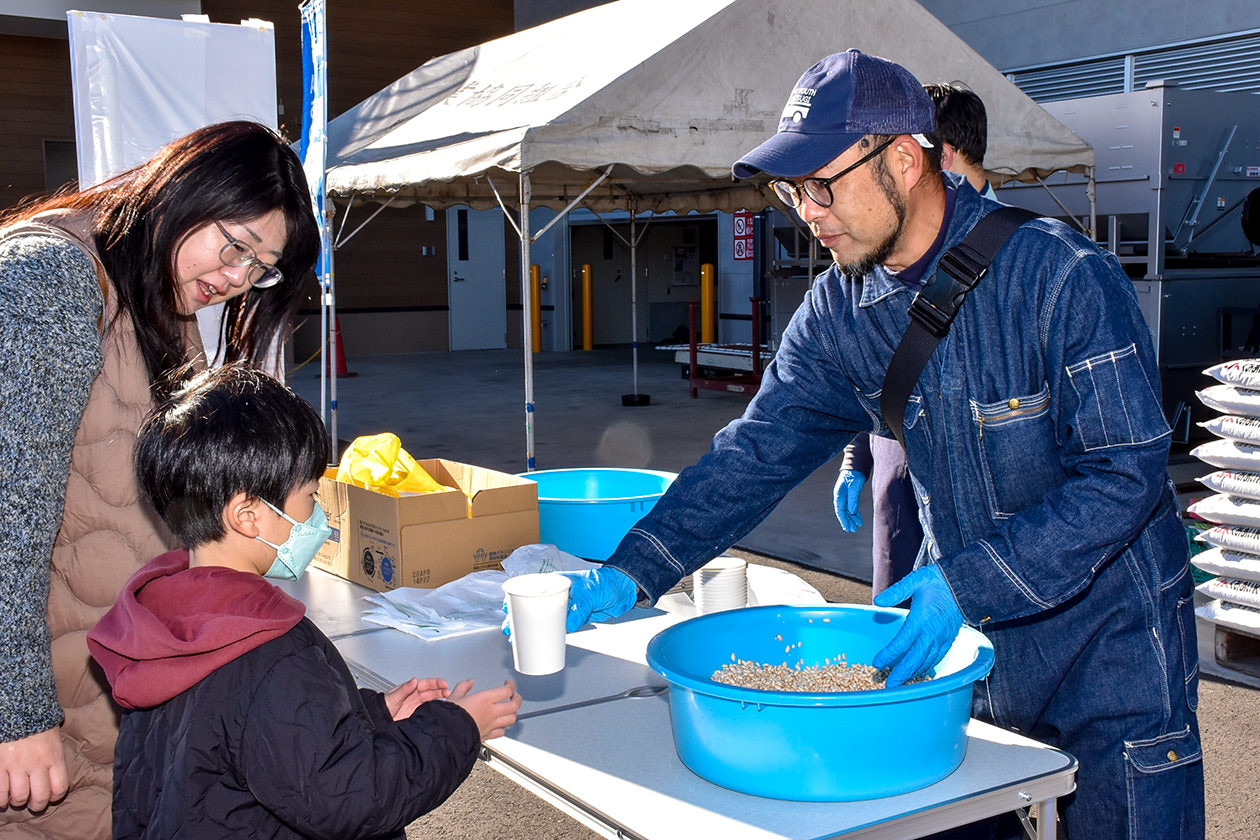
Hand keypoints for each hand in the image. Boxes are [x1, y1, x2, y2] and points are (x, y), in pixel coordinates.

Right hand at [0, 727, 67, 811]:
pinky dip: (1, 800)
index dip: (55, 797)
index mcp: (54, 756)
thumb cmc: (37, 723)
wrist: (16, 709)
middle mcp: (36, 764)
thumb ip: (53, 756)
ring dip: (18, 802)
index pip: (60, 787)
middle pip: (40, 796)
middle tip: (34, 805)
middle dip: (37, 805)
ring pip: (19, 797)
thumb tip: (54, 774)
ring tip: (16, 800)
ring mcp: (16, 766)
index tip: (50, 797)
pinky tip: (2, 799)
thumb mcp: (53, 737)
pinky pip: (0, 792)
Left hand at [384, 677, 449, 720]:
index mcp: (409, 689)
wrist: (378, 720)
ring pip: (431, 699)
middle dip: (440, 690)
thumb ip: (404, 689)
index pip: (425, 684)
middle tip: (448, 691)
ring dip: (439, 698)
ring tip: (448, 698)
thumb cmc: (383, 706)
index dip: (435, 683)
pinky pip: (428, 709)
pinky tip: (440, 708)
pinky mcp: (416, 714)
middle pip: (430, 691)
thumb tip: (414, 680)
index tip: (443, 683)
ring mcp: (416, 705)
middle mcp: (414, 696)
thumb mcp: (393, 696)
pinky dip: (435, 708)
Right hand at [448, 679, 521, 740]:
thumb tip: (468, 683)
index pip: (507, 690)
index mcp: (485, 699)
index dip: (511, 685)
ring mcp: (491, 725)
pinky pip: (501, 731)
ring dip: (513, 713)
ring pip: (511, 719)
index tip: (508, 683)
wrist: (446, 735)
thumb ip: (463, 687)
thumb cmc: (449, 717)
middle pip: (514, 705)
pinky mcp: (487, 735)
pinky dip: (504, 727)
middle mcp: (491, 712)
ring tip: (511, 709)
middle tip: (514, 695)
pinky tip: (501, 724)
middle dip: (517, 698)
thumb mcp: (454, 696)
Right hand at [502, 567, 638, 635]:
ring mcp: (564, 607)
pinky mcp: (573, 618)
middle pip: (531, 606)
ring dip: (528, 629)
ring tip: (516, 640)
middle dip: (517, 618)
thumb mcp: (590, 593)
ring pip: (541, 618)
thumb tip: (567, 625)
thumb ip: (579, 609)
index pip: (530, 588)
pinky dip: (546, 635)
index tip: (506, 608)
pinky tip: (538, 642)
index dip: (515, 597)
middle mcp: (557, 594)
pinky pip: (555, 627)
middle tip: (508, 630)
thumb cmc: (605, 583)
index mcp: (556, 582)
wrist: (623, 590)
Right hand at [833, 470, 865, 531]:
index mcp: (839, 494)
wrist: (857, 464)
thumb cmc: (855, 474)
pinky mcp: (851, 494)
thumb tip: (852, 512)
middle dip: (848, 521)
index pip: (840, 510)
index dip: (843, 520)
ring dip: (852, 518)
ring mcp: (845, 495)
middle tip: (853, 530)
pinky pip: (851, 506)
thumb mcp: (854, 487)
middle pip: (843, 512)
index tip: (847, 528)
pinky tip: (858, 518)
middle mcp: (841, 496)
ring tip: (857, 526)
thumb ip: (853, 499)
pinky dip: (855, 512)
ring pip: (848, 510)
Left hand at [872, 565, 964, 686]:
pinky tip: (920, 671)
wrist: (964, 584)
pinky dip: (927, 667)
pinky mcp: (949, 639)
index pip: (902, 642)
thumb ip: (896, 591)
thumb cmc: (938, 581)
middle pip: (915, 659)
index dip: (889, 655)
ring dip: (913, 673)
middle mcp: (932, 633)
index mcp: (921, 620)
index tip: (877, 663)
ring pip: (927, 661)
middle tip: (889, 685)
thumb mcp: (915, 580)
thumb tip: (878, 601)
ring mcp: (942, 638)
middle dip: (901, 674)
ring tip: (901, 682)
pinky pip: (937, 658)